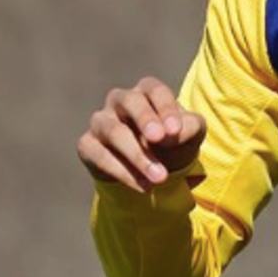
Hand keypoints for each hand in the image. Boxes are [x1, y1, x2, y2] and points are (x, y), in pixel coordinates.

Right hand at [77, 76, 205, 192]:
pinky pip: (99, 155)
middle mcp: (120, 100)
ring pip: (113, 131)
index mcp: (147, 90)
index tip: (175, 130)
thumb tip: (171, 135)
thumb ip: (189, 127)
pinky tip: (142, 186)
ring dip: (137, 155)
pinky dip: (122, 172)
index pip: (155, 90)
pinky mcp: (87, 144)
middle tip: (159, 139)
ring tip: (160, 177)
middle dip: (145, 119)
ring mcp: (101, 121)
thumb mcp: (190, 133)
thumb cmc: (172, 141)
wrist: (151, 169)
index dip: (165, 108)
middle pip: (130, 101)